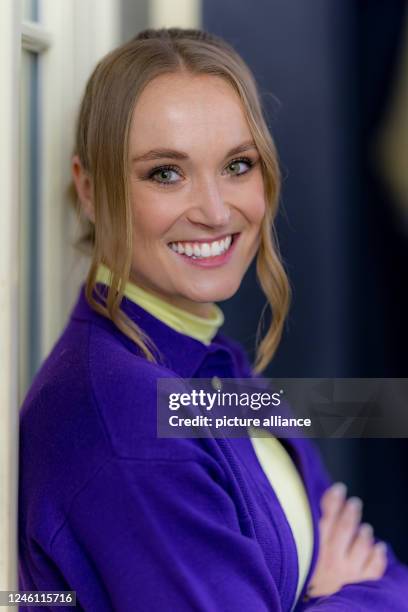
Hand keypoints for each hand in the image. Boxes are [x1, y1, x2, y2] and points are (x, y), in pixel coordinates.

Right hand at [306, 482, 386, 597]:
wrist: (307, 606)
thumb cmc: (299, 575)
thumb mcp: (299, 550)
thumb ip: (307, 528)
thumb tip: (317, 503)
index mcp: (314, 548)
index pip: (326, 517)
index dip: (333, 500)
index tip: (339, 489)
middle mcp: (332, 558)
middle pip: (346, 527)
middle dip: (351, 512)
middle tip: (355, 503)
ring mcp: (348, 572)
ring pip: (361, 545)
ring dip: (364, 533)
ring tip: (365, 528)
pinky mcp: (358, 584)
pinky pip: (374, 568)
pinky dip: (378, 555)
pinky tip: (378, 547)